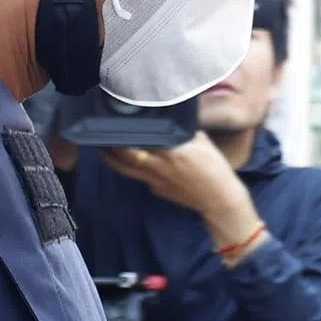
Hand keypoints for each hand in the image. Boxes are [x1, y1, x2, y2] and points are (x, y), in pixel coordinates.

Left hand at [101, 131, 242, 215]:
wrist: (220, 199)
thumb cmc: (215, 167)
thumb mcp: (201, 141)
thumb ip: (181, 131)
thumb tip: (168, 120)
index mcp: (170, 152)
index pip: (140, 140)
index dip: (124, 133)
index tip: (114, 123)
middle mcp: (158, 167)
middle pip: (124, 157)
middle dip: (109, 147)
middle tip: (101, 135)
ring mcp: (155, 181)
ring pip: (126, 170)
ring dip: (112, 159)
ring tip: (104, 148)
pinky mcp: (157, 191)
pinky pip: (140, 177)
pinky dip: (132, 169)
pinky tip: (132, 161)